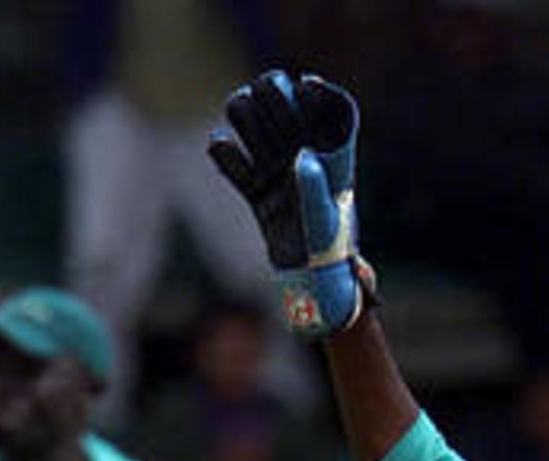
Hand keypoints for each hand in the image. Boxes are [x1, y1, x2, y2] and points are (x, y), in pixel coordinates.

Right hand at [208, 70, 373, 338]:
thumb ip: (315, 188)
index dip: (311, 93)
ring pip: (254, 130)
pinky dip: (224, 154)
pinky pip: (235, 168)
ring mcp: (277, 174)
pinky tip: (218, 146)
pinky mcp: (258, 194)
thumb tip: (302, 157)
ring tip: (238, 115)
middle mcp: (301, 158)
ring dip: (244, 116)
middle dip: (269, 98)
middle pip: (280, 111)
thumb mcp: (326, 219)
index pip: (321, 110)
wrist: (313, 285)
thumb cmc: (329, 252)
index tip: (302, 87)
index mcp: (328, 157)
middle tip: (259, 97)